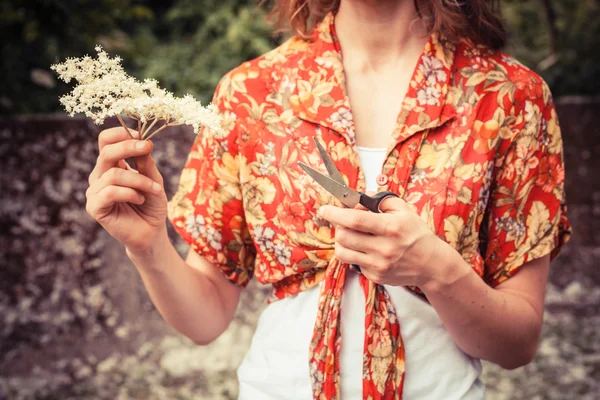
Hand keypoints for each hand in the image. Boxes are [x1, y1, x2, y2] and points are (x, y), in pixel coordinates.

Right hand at [85, 127, 167, 253]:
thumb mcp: (153, 179)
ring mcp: (95, 191)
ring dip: (139, 180)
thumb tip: (143, 142)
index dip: (121, 134)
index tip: (141, 135)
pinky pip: (110, 192)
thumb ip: (146, 163)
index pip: (106, 141)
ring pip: (114, 174)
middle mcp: (100, 175)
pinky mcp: (94, 207)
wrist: (152, 232)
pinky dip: (130, 193)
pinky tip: (140, 199)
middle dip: (129, 147)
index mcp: (112, 165)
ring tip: (154, 190)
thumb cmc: (152, 205)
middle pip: (106, 152)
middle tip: (147, 147)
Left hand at [318, 195, 447, 287]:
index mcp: (390, 228)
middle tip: (345, 223)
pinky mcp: (376, 276)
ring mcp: (378, 265)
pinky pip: (354, 263)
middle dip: (339, 227)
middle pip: (343, 236)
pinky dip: (356, 254)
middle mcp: (383, 248)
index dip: (335, 214)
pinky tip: (368, 250)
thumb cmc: (416, 234)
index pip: (355, 220)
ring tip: (353, 236)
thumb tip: (360, 198)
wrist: (431, 264)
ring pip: (342, 252)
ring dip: (342, 242)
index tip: (324, 210)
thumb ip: (381, 200)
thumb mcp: (404, 211)